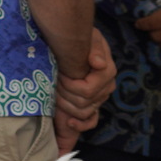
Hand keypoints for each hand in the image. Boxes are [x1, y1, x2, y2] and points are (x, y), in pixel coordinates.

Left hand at [52, 30, 115, 151]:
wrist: (74, 39)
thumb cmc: (80, 37)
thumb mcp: (89, 36)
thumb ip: (95, 48)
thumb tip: (98, 64)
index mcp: (107, 71)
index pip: (87, 90)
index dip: (69, 85)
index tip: (58, 74)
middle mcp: (106, 86)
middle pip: (83, 102)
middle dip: (63, 93)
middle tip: (53, 81)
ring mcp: (100, 97)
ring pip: (83, 112)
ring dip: (65, 105)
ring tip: (54, 91)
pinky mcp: (92, 103)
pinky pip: (90, 121)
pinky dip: (80, 125)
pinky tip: (68, 122)